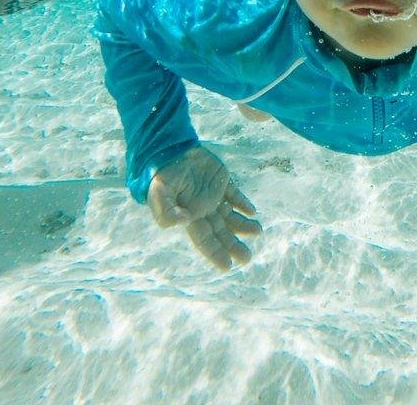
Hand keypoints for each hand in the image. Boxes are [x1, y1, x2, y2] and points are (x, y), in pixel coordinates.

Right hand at [147, 145, 260, 270]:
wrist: (169, 150)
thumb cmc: (163, 174)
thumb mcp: (159, 193)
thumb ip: (166, 211)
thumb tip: (184, 222)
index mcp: (190, 216)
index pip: (205, 240)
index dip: (215, 253)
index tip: (228, 266)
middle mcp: (204, 210)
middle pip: (221, 232)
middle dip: (233, 245)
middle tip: (247, 258)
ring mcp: (213, 195)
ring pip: (231, 216)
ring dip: (244, 225)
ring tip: (258, 230)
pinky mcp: (221, 181)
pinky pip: (234, 194)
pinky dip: (243, 203)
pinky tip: (252, 211)